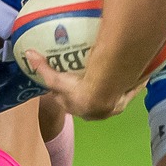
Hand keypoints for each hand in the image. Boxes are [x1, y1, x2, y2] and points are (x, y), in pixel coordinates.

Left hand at [17, 48, 135, 119]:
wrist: (103, 94)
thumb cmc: (78, 90)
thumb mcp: (57, 80)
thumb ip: (43, 69)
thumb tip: (28, 53)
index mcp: (79, 109)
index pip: (69, 102)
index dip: (66, 93)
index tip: (67, 82)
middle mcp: (95, 113)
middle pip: (90, 102)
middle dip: (89, 93)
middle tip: (88, 77)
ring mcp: (112, 108)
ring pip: (111, 99)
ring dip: (111, 92)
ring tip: (112, 77)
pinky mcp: (125, 101)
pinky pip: (130, 91)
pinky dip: (133, 85)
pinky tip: (138, 77)